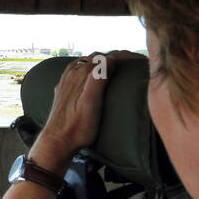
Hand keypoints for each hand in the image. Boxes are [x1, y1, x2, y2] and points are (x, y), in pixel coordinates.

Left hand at [35, 50, 145, 164]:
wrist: (57, 142)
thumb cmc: (78, 127)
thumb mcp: (92, 103)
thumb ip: (99, 78)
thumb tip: (111, 58)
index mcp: (81, 74)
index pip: (106, 57)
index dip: (125, 56)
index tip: (141, 60)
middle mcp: (72, 73)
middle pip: (97, 57)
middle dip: (116, 56)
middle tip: (135, 61)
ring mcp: (66, 81)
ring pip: (87, 62)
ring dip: (103, 60)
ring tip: (119, 65)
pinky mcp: (63, 89)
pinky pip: (78, 70)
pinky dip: (91, 67)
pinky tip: (95, 74)